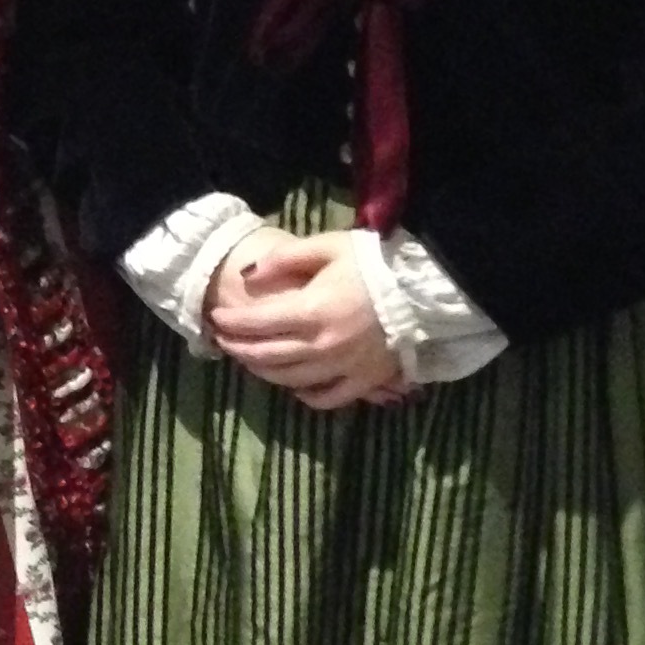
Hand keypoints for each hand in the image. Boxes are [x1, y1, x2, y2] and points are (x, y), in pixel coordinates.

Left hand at [205, 226, 412, 410]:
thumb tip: (250, 275)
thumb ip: (286, 258)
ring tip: (250, 361)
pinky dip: (306, 396)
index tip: (216, 319)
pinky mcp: (364, 381)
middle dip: (240, 350)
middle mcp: (323, 346)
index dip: (232, 323)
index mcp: (312, 311)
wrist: (427, 289)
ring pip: (291, 380)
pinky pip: (327, 398)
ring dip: (264, 372)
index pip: (258, 324)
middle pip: (268, 357)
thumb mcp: (329, 247)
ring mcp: (344, 368)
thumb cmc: (375, 262)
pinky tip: (295, 386)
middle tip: (224, 342)